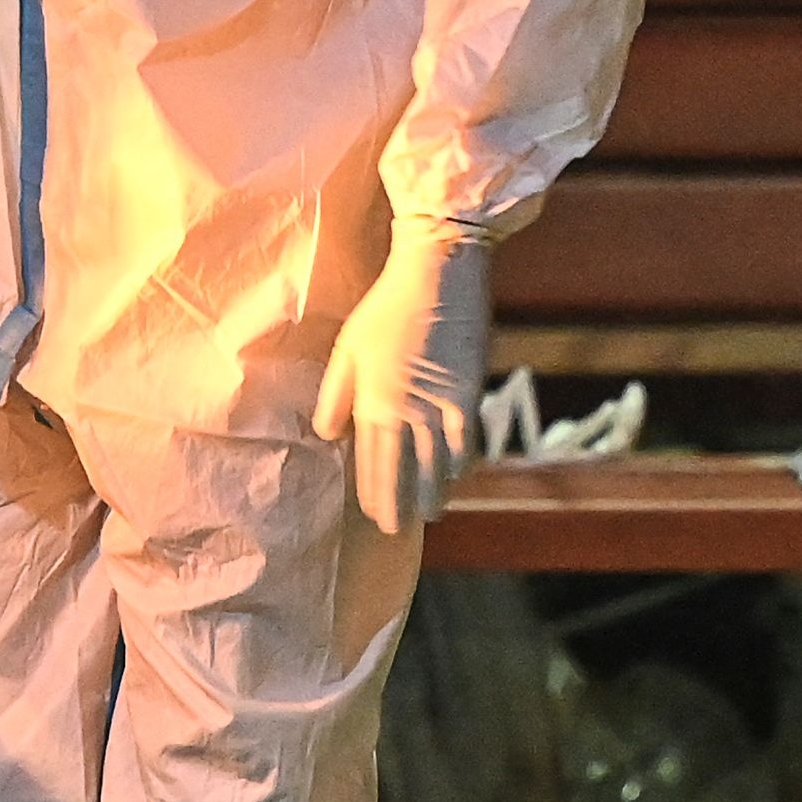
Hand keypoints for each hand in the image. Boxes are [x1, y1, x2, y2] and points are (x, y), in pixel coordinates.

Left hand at [315, 222, 496, 537]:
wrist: (441, 272)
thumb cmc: (386, 306)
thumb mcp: (347, 348)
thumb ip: (335, 397)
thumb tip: (329, 436)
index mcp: (377, 401)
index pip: (376, 464)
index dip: (376, 495)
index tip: (374, 518)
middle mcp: (413, 411)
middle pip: (410, 473)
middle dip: (404, 505)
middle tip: (398, 530)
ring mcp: (447, 405)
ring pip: (442, 465)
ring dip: (435, 492)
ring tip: (429, 512)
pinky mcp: (472, 392)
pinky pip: (469, 442)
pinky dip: (461, 464)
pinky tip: (457, 474)